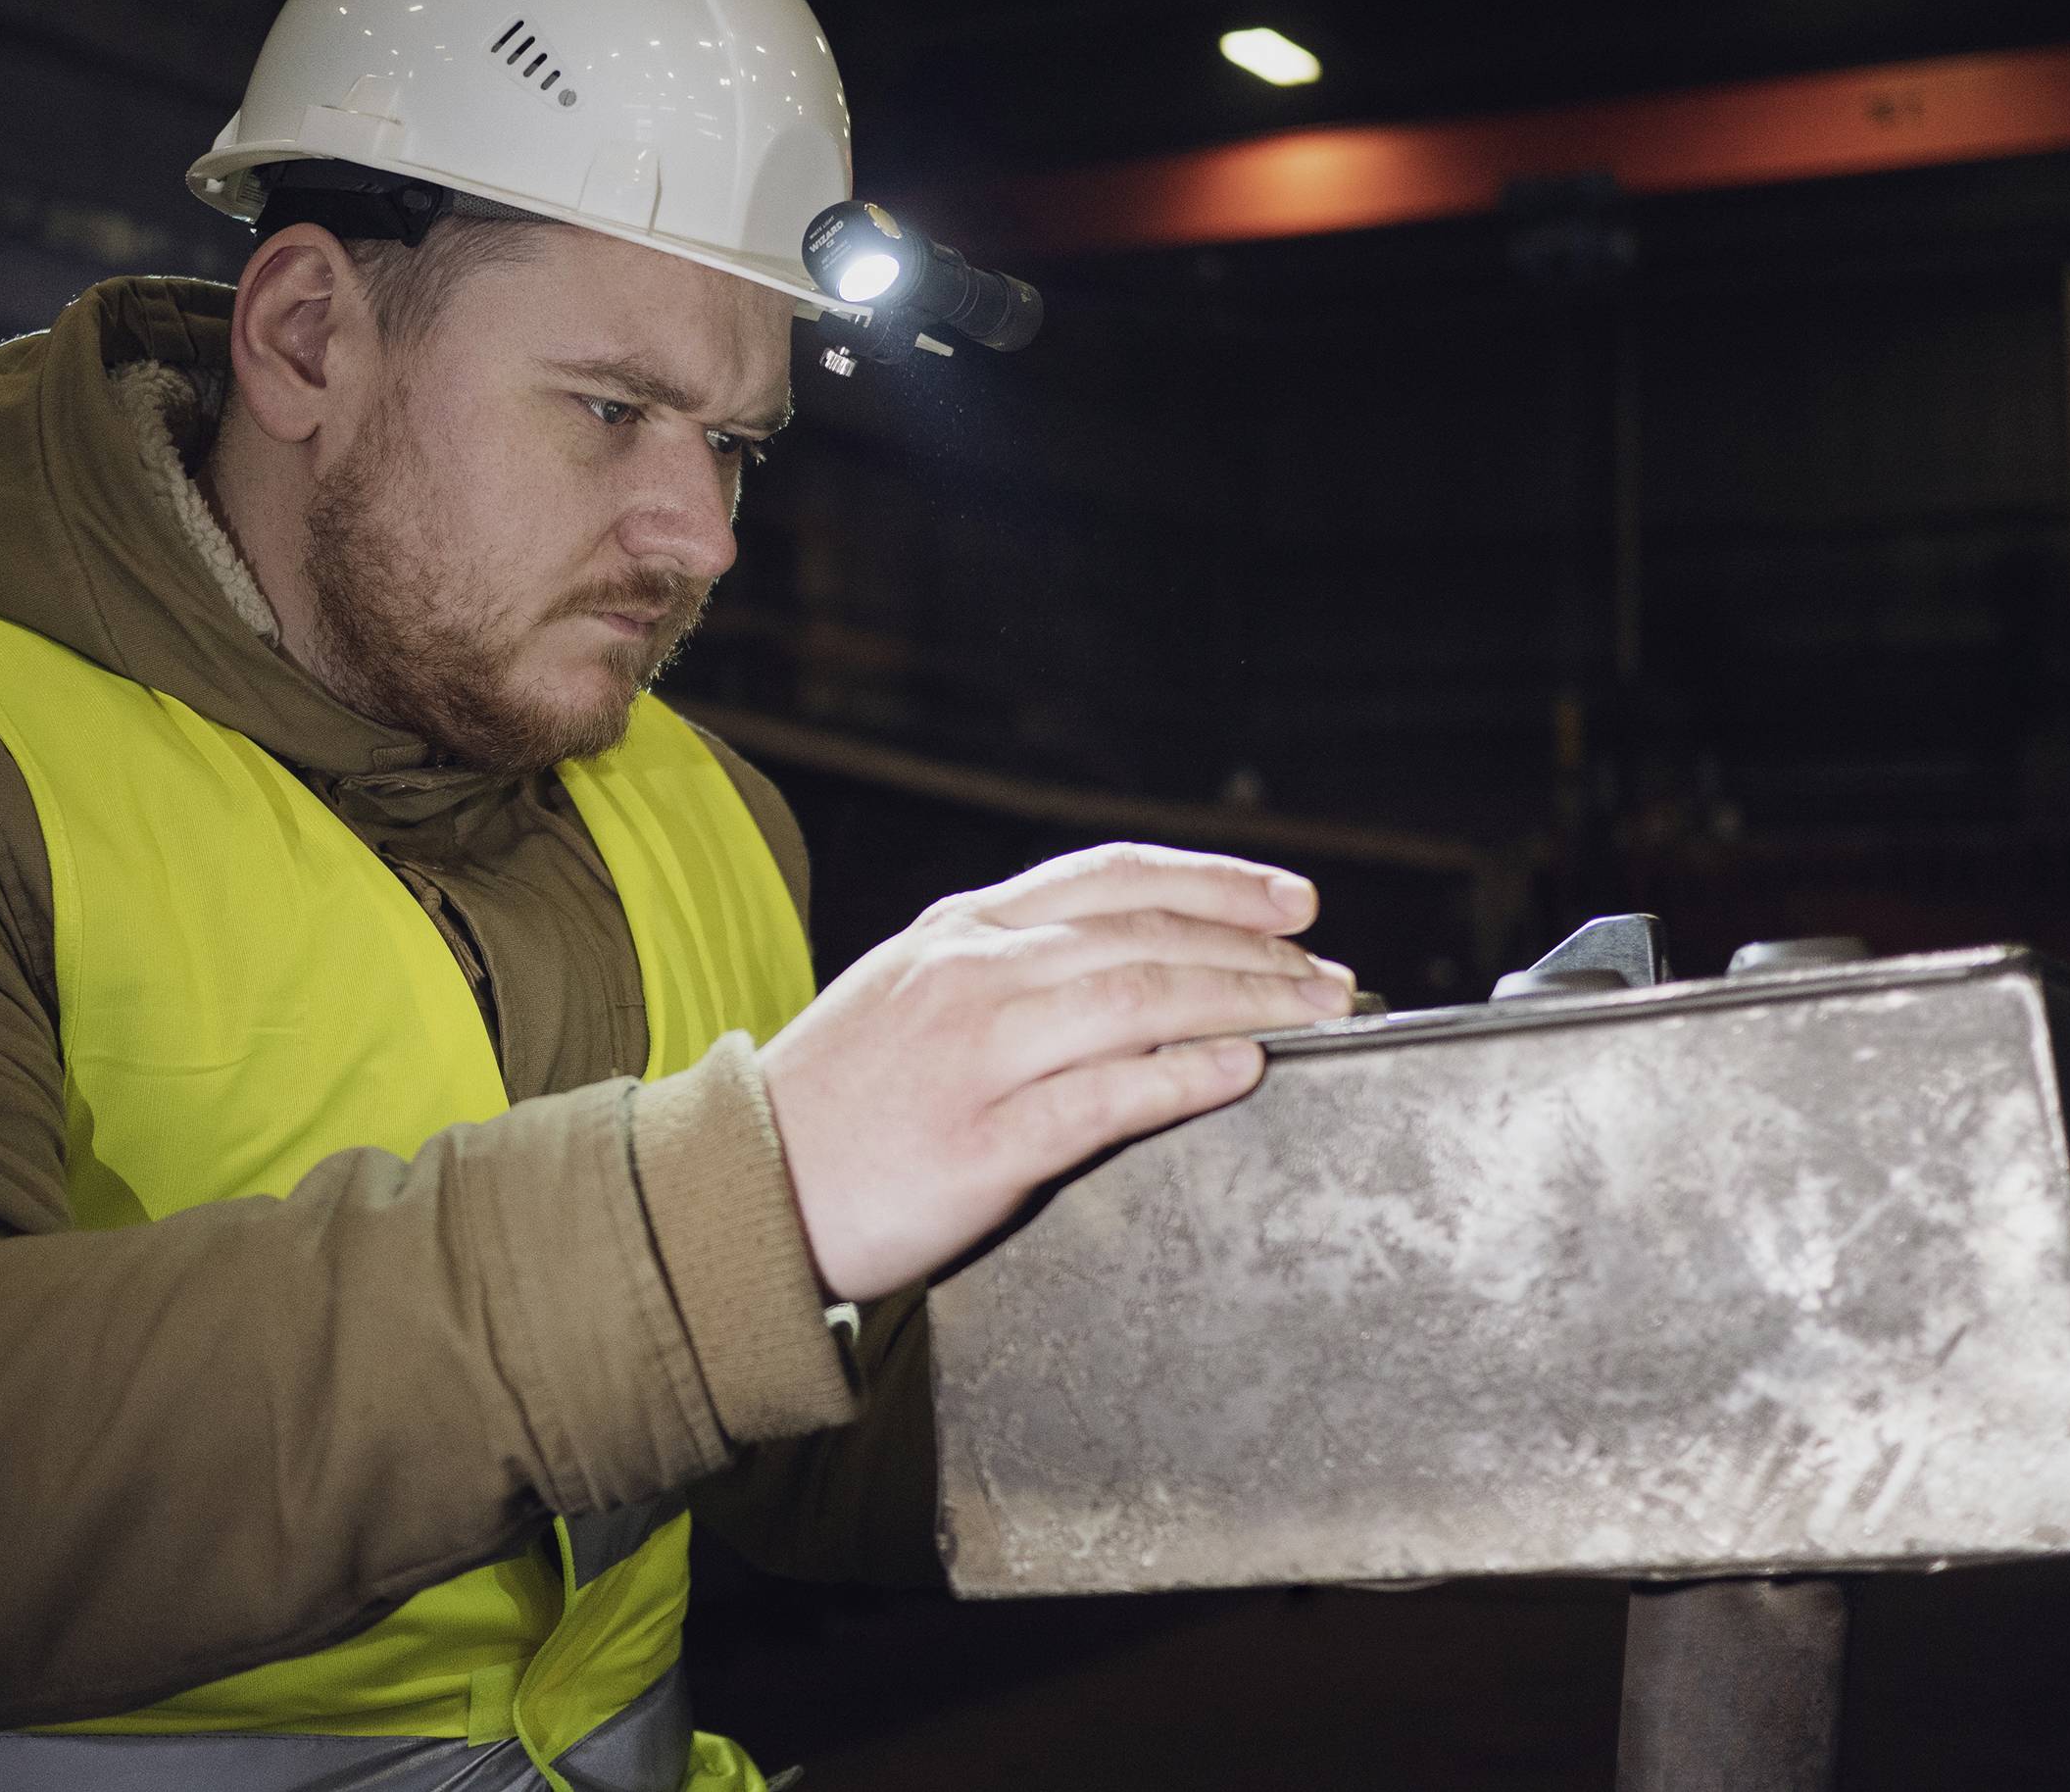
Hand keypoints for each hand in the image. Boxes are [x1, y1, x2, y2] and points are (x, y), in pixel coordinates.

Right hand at [759, 842, 1352, 1300]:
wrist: (736, 1191)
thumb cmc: (835, 1105)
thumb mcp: (907, 994)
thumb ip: (1001, 970)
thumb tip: (1122, 964)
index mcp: (960, 933)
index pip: (1109, 878)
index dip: (1214, 879)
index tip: (1292, 898)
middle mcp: (971, 975)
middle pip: (1144, 935)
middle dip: (1255, 948)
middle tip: (1333, 972)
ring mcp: (974, 1055)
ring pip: (1138, 1001)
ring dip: (1243, 1001)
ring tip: (1316, 1013)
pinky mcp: (979, 1144)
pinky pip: (1102, 1099)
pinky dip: (1181, 1078)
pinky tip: (1241, 1069)